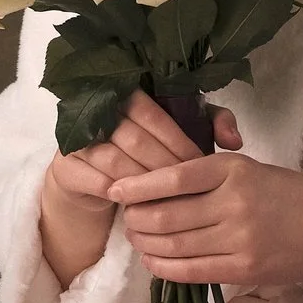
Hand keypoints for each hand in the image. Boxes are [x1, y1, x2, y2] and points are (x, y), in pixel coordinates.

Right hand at [37, 92, 206, 286]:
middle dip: (165, 164)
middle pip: (134, 137)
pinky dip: (120, 194)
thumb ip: (211, 125)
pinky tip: (139, 206)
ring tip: (167, 199)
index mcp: (123, 96)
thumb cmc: (145, 153)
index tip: (199, 162)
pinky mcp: (66, 168)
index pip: (150, 111)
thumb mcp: (179, 134)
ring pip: (115, 160)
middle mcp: (95, 113)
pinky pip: (96, 182)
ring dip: (144, 183)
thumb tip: (236, 141)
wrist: (94, 180)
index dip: (176, 138)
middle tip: (188, 187)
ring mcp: (77, 141)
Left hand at [106, 114, 302, 300]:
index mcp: (235, 170)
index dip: (139, 186)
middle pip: (167, 214)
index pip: (174, 177)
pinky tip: (153, 261)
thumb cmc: (292, 196)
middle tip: (126, 218)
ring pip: (174, 244)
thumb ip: (211, 175)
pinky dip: (165, 267)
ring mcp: (238, 239)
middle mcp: (234, 203)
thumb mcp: (253, 169)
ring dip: (147, 243)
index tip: (116, 190)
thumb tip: (160, 186)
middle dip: (137, 219)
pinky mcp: (242, 269)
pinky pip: (191, 271)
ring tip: (137, 238)